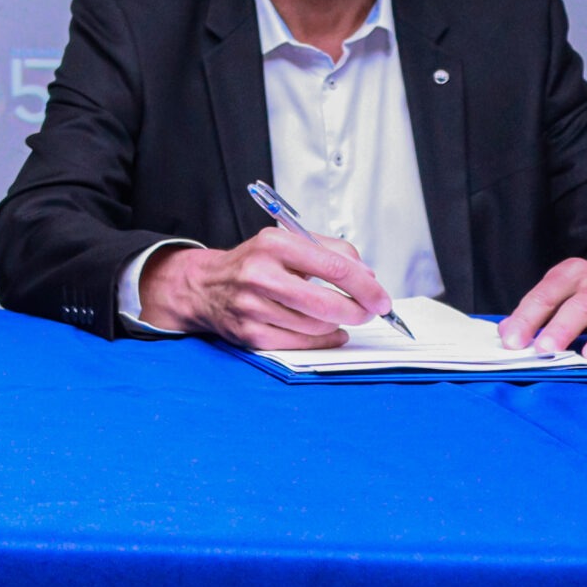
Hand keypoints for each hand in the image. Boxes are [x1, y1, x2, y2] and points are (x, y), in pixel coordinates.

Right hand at [139, 227, 391, 347]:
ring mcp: (252, 307)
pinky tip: (326, 331)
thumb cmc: (255, 264)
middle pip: (327, 303)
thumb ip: (331, 252)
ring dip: (337, 323)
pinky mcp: (250, 334)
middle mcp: (259, 275)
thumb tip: (369, 278)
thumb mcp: (288, 243)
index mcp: (273, 244)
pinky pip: (301, 343)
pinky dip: (322, 339)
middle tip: (369, 312)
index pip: (334, 267)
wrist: (205, 286)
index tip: (382, 298)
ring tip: (337, 315)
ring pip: (317, 326)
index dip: (366, 287)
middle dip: (358, 311)